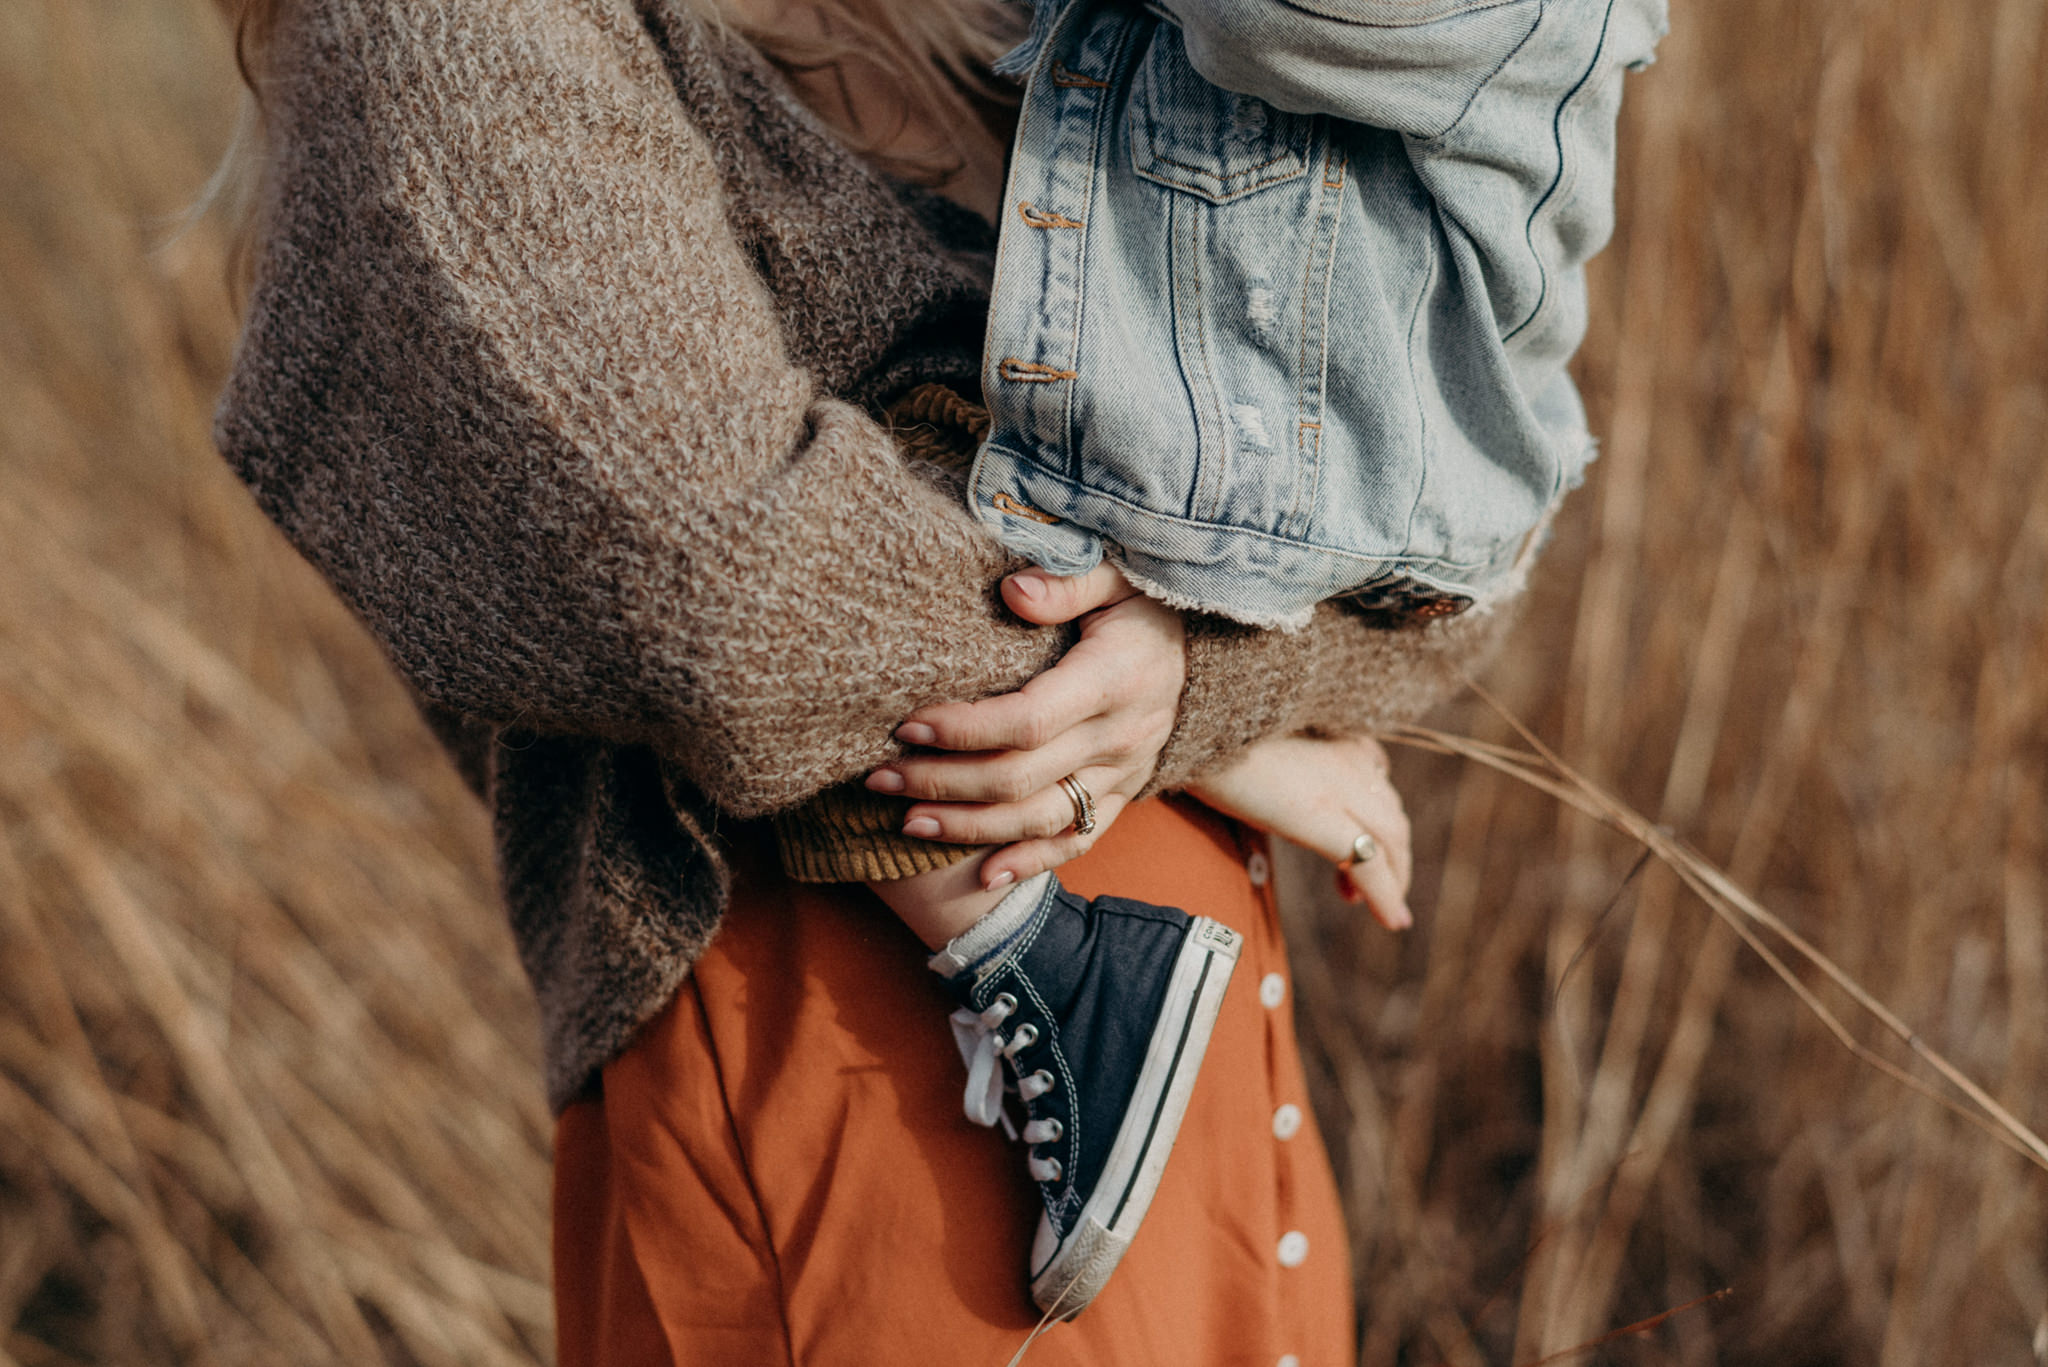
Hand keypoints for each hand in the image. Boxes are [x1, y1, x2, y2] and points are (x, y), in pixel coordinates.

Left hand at [864, 562, 1184, 888]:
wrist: (1208, 644)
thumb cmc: (1144, 598)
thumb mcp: (1116, 573)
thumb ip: (1067, 580)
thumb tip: (1013, 592)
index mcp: (1114, 679)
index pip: (1028, 720)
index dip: (964, 730)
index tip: (908, 727)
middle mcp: (1120, 736)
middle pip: (1020, 778)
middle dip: (942, 782)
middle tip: (880, 776)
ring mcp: (1123, 772)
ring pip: (1039, 818)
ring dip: (968, 828)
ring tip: (906, 823)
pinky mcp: (1123, 794)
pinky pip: (1077, 841)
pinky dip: (1031, 863)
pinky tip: (983, 876)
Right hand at [1188, 734, 1413, 929]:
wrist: (1190, 731)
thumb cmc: (1209, 740)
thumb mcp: (1260, 747)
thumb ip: (1284, 766)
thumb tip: (1272, 793)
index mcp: (1335, 737)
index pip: (1377, 780)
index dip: (1379, 821)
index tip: (1361, 848)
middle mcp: (1348, 757)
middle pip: (1392, 815)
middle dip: (1394, 858)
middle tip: (1369, 891)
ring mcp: (1339, 784)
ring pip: (1392, 839)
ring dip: (1394, 879)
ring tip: (1382, 911)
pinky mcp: (1321, 815)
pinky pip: (1369, 862)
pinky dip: (1387, 894)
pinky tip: (1392, 919)